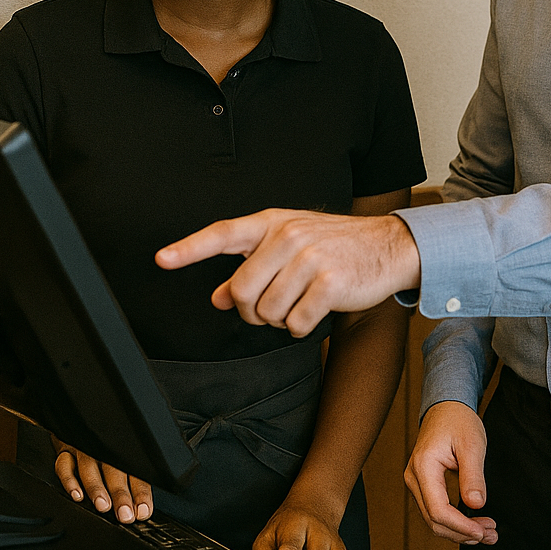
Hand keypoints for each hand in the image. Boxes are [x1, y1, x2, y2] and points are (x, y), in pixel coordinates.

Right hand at [52, 438, 152, 523]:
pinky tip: (76, 495)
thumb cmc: (108, 438)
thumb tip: (144, 508)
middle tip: (125, 514)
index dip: (141, 492)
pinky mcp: (65, 447)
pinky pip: (64, 463)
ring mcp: (84, 446)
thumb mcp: (124, 451)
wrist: (80, 407)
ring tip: (103, 506)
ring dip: (96, 487)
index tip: (143, 511)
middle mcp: (104, 445)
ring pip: (90, 466)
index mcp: (124, 446)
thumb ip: (135, 477)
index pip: (136, 469)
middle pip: (115, 468)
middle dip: (120, 493)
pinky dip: (69, 479)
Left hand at [156, 208, 420, 337]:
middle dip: (252, 310)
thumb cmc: (333, 246)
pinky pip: (295, 323)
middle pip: (241, 291)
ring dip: (280, 319)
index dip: (190, 248)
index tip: (162, 259)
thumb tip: (218, 297)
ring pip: (267, 312)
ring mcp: (309, 258)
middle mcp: (287, 236)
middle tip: (273, 305)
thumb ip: (250, 269)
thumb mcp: (288, 248)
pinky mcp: (329, 282)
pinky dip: (302, 326)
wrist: (388, 245)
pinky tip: (317, 309)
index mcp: (271, 223)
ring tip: (301, 301)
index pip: (222, 233)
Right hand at [404, 402, 496, 545]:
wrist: (446, 408)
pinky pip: (436, 511)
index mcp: (424, 466)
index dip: (461, 526)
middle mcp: (414, 478)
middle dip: (463, 533)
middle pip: (434, 520)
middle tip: (492, 535)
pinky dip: (455, 523)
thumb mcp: (472, 444)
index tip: (483, 531)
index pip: (438, 510)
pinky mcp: (423, 486)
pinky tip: (475, 525)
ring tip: (488, 533)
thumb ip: (473, 475)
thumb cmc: (458, 421)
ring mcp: (416, 483)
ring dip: (460, 532)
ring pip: (434, 520)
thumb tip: (476, 504)